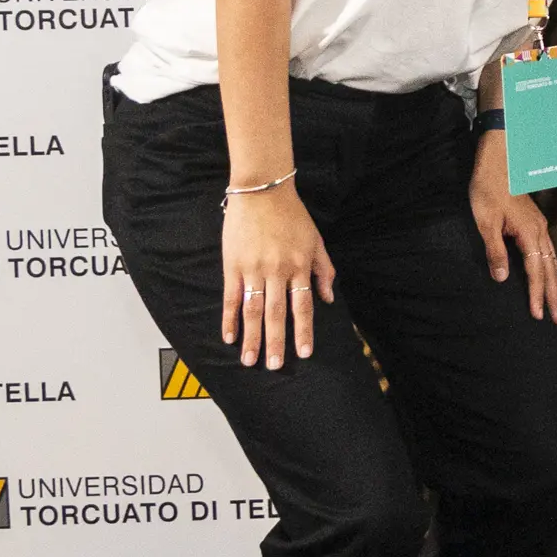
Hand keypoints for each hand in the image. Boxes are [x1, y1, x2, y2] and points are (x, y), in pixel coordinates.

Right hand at [221, 184, 332, 370]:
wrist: (262, 190)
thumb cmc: (292, 216)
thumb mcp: (316, 240)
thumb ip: (324, 270)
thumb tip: (328, 299)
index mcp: (299, 266)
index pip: (303, 306)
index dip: (304, 331)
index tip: (304, 353)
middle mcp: (277, 271)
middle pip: (276, 314)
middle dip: (275, 342)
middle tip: (273, 366)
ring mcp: (253, 269)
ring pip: (253, 310)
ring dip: (251, 337)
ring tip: (249, 360)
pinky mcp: (232, 265)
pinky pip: (231, 297)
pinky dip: (229, 318)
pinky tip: (229, 337)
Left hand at [470, 132, 556, 320]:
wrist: (498, 162)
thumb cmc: (489, 188)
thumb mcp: (485, 221)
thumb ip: (495, 250)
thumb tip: (501, 277)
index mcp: (529, 233)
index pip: (535, 271)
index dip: (536, 294)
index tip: (537, 314)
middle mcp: (539, 231)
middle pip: (550, 269)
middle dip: (552, 295)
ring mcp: (539, 226)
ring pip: (552, 260)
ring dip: (553, 283)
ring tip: (555, 302)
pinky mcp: (535, 223)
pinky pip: (548, 251)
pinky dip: (550, 268)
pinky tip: (547, 274)